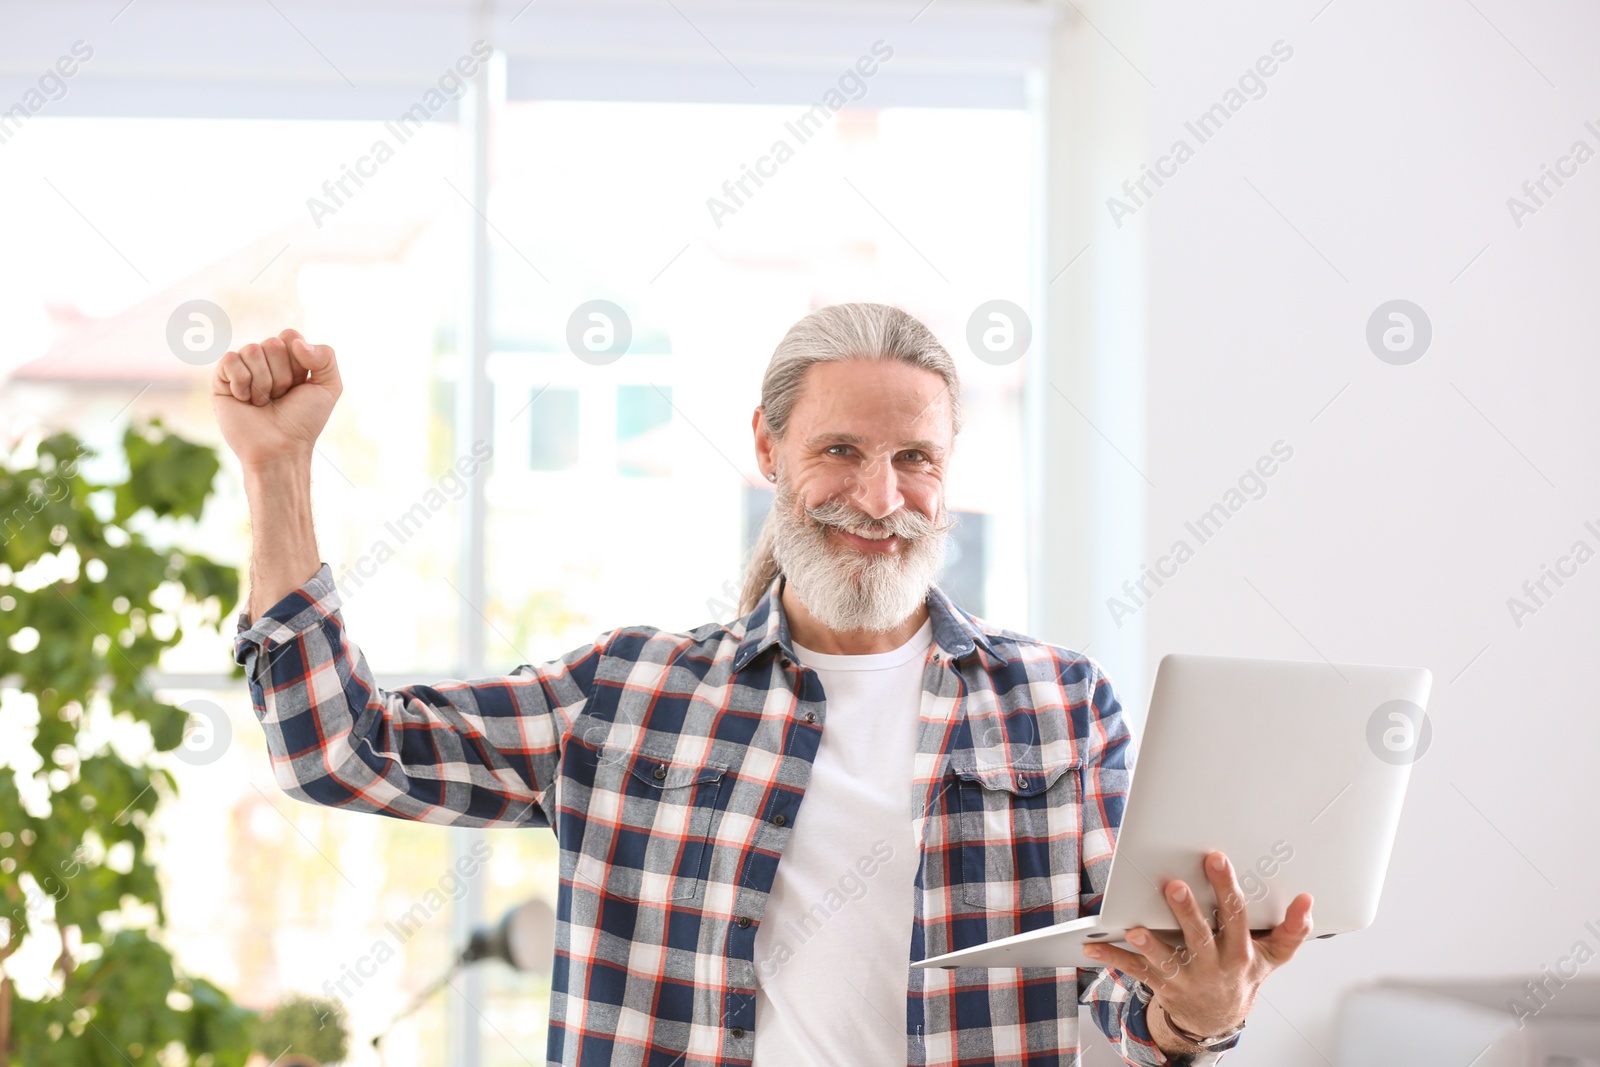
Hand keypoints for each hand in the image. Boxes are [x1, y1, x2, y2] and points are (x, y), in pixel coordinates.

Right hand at [212, 329, 341, 469]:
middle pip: (272, 343)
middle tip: (280, 397)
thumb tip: (295, 341)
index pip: (290, 336)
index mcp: (289, 358)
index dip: (298, 361)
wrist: (280, 448)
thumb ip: (326, 356)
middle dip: (282, 375)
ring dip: (263, 382)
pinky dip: (242, 382)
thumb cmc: (304, 421)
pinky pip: (230, 360)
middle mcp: (264, 361)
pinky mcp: (221, 380)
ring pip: (252, 350)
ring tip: (263, 402)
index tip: (299, 385)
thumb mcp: (330, 387)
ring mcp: (242, 369)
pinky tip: (244, 400)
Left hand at [1082, 851, 1313, 1041]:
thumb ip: (1292, 930)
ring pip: (1166, 960)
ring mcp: (1186, 978)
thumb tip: (1308, 901)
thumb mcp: (1273, 956)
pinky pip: (1135, 971)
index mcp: (1240, 952)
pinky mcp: (1162, 986)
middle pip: (1199, 937)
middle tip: (1173, 886)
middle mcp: (1213, 966)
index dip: (1226, 887)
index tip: (1215, 858)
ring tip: (1133, 929)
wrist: (1219, 1018)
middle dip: (1186, 912)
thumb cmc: (1243, 974)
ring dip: (1149, 945)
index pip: (1234, 915)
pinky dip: (1113, 958)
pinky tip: (1093, 947)